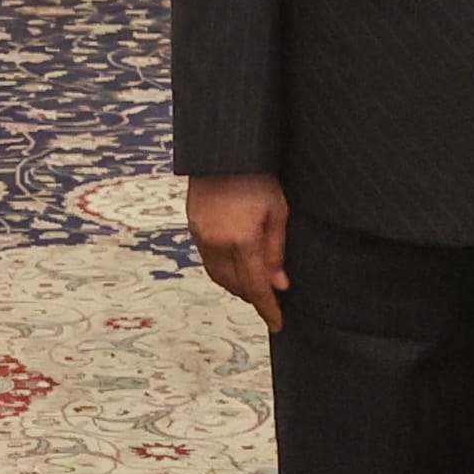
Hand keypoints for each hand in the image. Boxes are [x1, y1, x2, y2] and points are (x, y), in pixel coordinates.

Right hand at [187, 173, 287, 332]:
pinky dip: (224, 270)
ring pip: (218, 275)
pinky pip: (209, 259)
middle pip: (234, 285)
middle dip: (252, 296)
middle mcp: (216, 242)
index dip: (267, 308)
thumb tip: (279, 283)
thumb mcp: (277, 211)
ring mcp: (201, 234)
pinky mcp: (194, 226)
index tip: (277, 324)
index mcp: (241, 240)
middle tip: (271, 302)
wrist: (223, 150)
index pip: (256, 286)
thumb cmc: (257, 175)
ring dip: (236, 285)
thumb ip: (276, 251)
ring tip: (255, 286)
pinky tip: (237, 266)